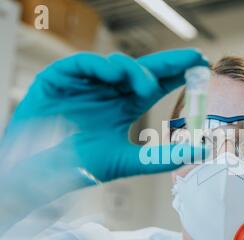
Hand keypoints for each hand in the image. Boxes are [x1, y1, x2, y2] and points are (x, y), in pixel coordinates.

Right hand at [7, 48, 208, 180]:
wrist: (40, 175)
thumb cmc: (80, 167)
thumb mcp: (126, 161)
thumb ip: (161, 157)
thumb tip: (203, 150)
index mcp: (123, 106)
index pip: (154, 85)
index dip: (176, 74)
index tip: (201, 66)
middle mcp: (108, 92)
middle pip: (140, 70)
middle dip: (167, 62)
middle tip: (193, 59)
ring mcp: (85, 84)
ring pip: (115, 65)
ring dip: (134, 70)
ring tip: (147, 85)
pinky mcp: (58, 79)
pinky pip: (81, 64)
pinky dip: (98, 66)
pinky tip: (114, 75)